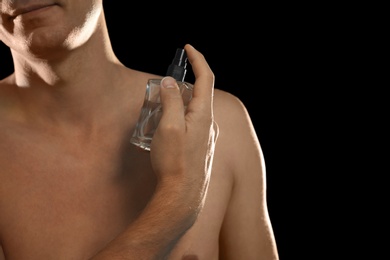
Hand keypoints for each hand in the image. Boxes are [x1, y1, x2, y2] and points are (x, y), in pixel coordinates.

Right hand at [151, 43, 218, 221]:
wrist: (183, 195)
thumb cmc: (175, 162)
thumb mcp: (169, 126)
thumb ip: (171, 101)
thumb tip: (169, 82)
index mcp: (204, 114)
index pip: (206, 78)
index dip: (198, 59)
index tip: (188, 47)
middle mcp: (209, 123)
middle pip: (198, 94)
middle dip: (180, 86)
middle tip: (161, 89)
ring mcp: (207, 137)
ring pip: (193, 111)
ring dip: (177, 105)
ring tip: (158, 114)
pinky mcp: (202, 148)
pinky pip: (192, 125)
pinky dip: (179, 119)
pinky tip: (165, 132)